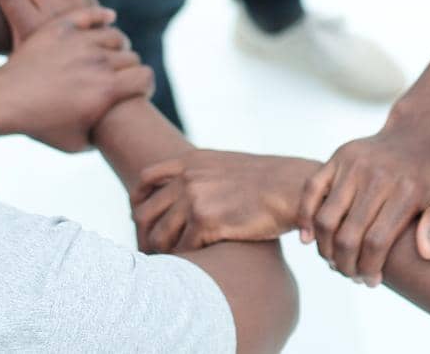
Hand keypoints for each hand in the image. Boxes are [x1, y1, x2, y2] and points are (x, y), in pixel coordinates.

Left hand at [0, 7, 153, 151]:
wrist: (1, 103)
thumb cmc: (38, 127)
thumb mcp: (77, 143)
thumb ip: (102, 135)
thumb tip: (116, 129)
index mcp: (107, 90)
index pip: (146, 77)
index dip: (144, 87)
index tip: (135, 92)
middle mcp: (98, 62)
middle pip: (131, 57)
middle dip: (127, 69)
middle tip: (116, 76)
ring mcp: (79, 41)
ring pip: (114, 35)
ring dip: (114, 46)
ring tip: (106, 55)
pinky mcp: (61, 28)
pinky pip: (92, 14)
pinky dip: (101, 16)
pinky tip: (107, 19)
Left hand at [131, 150, 319, 251]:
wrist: (292, 188)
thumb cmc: (265, 181)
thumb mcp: (226, 165)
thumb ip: (200, 175)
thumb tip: (182, 194)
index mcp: (191, 161)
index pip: (145, 180)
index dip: (137, 202)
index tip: (140, 219)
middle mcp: (188, 178)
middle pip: (145, 212)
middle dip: (144, 236)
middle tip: (151, 254)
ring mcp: (196, 199)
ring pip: (160, 235)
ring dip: (162, 254)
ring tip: (170, 265)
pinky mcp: (207, 222)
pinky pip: (182, 249)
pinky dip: (184, 261)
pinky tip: (193, 267)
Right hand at [296, 123, 429, 285]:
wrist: (414, 135)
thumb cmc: (428, 176)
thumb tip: (426, 254)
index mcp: (405, 191)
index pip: (377, 242)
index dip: (369, 268)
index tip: (369, 281)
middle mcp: (377, 177)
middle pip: (349, 235)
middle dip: (346, 265)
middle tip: (350, 275)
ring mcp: (354, 165)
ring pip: (326, 218)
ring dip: (325, 248)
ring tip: (333, 260)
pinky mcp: (337, 157)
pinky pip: (311, 190)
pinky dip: (305, 217)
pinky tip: (308, 238)